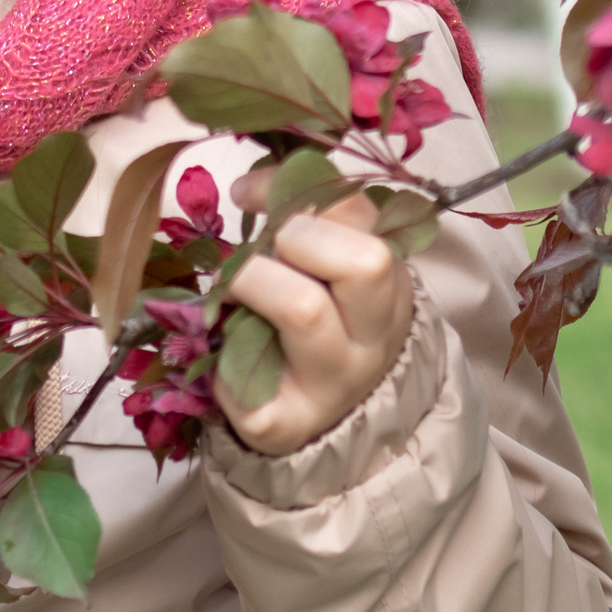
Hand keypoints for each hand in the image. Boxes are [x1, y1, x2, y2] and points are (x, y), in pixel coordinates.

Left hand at [211, 171, 415, 456]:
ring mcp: (334, 382)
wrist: (334, 416)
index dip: (297, 190)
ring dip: (251, 282)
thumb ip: (306, 219)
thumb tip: (249, 187)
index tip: (247, 192)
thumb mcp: (330, 267)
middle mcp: (371, 334)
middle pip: (363, 261)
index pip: (362, 214)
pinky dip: (225, 374)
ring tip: (232, 289)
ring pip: (306, 310)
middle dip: (297, 236)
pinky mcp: (289, 425)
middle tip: (264, 249)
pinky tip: (226, 366)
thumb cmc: (323, 321)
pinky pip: (254, 392)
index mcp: (385, 283)